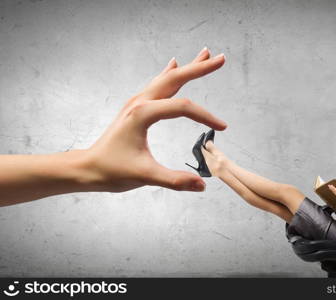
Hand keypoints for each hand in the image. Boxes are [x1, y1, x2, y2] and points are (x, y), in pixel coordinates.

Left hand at [84, 48, 226, 192]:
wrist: (87, 168)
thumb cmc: (111, 170)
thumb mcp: (145, 176)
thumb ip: (175, 180)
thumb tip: (202, 184)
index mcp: (143, 114)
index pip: (183, 107)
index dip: (206, 116)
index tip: (223, 127)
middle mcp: (140, 102)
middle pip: (176, 78)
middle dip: (200, 67)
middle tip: (221, 58)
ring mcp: (137, 102)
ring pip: (167, 78)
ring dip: (187, 67)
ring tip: (204, 54)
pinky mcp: (137, 108)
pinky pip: (157, 84)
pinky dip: (170, 74)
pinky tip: (174, 64)